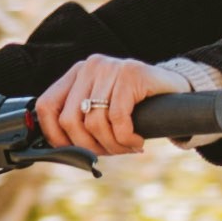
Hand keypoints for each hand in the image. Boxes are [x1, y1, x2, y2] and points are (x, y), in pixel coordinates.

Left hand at [38, 54, 183, 156]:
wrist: (175, 89)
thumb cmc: (135, 106)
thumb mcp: (103, 110)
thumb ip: (82, 122)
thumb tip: (61, 153)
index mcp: (76, 74)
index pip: (46, 106)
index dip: (54, 135)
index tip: (72, 152)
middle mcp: (89, 67)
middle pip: (70, 120)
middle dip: (89, 146)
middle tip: (109, 153)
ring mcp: (110, 67)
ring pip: (94, 123)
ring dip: (111, 145)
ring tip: (125, 148)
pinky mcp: (131, 73)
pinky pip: (118, 118)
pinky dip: (126, 139)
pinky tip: (136, 142)